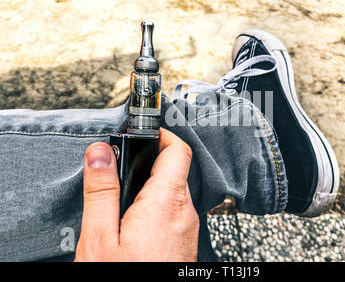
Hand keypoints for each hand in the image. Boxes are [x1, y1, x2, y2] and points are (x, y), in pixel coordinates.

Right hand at [75, 128, 198, 261]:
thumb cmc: (125, 279)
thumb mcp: (99, 239)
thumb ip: (101, 192)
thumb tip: (99, 152)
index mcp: (166, 203)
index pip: (177, 150)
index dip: (159, 135)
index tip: (138, 134)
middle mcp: (185, 213)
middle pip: (173, 169)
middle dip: (147, 163)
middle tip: (119, 169)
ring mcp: (188, 228)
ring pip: (173, 191)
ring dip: (150, 186)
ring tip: (122, 198)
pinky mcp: (185, 241)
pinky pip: (174, 211)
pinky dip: (156, 206)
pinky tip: (134, 221)